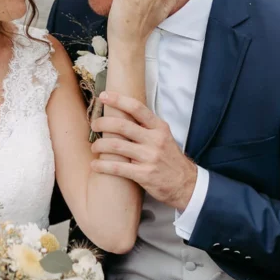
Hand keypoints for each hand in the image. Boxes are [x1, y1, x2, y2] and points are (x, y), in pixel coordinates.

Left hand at [90, 92, 197, 209]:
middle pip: (122, 126)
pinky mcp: (144, 175)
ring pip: (116, 146)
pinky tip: (95, 165)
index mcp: (159, 127)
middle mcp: (155, 140)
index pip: (137, 108)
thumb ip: (146, 127)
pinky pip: (117, 168)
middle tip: (94, 125)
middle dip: (102, 123)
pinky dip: (102, 166)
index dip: (118, 100)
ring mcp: (149, 157)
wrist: (186, 184)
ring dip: (100, 145)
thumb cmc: (170, 159)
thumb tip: (122, 114)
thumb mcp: (163, 137)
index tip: (103, 95)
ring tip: (94, 147)